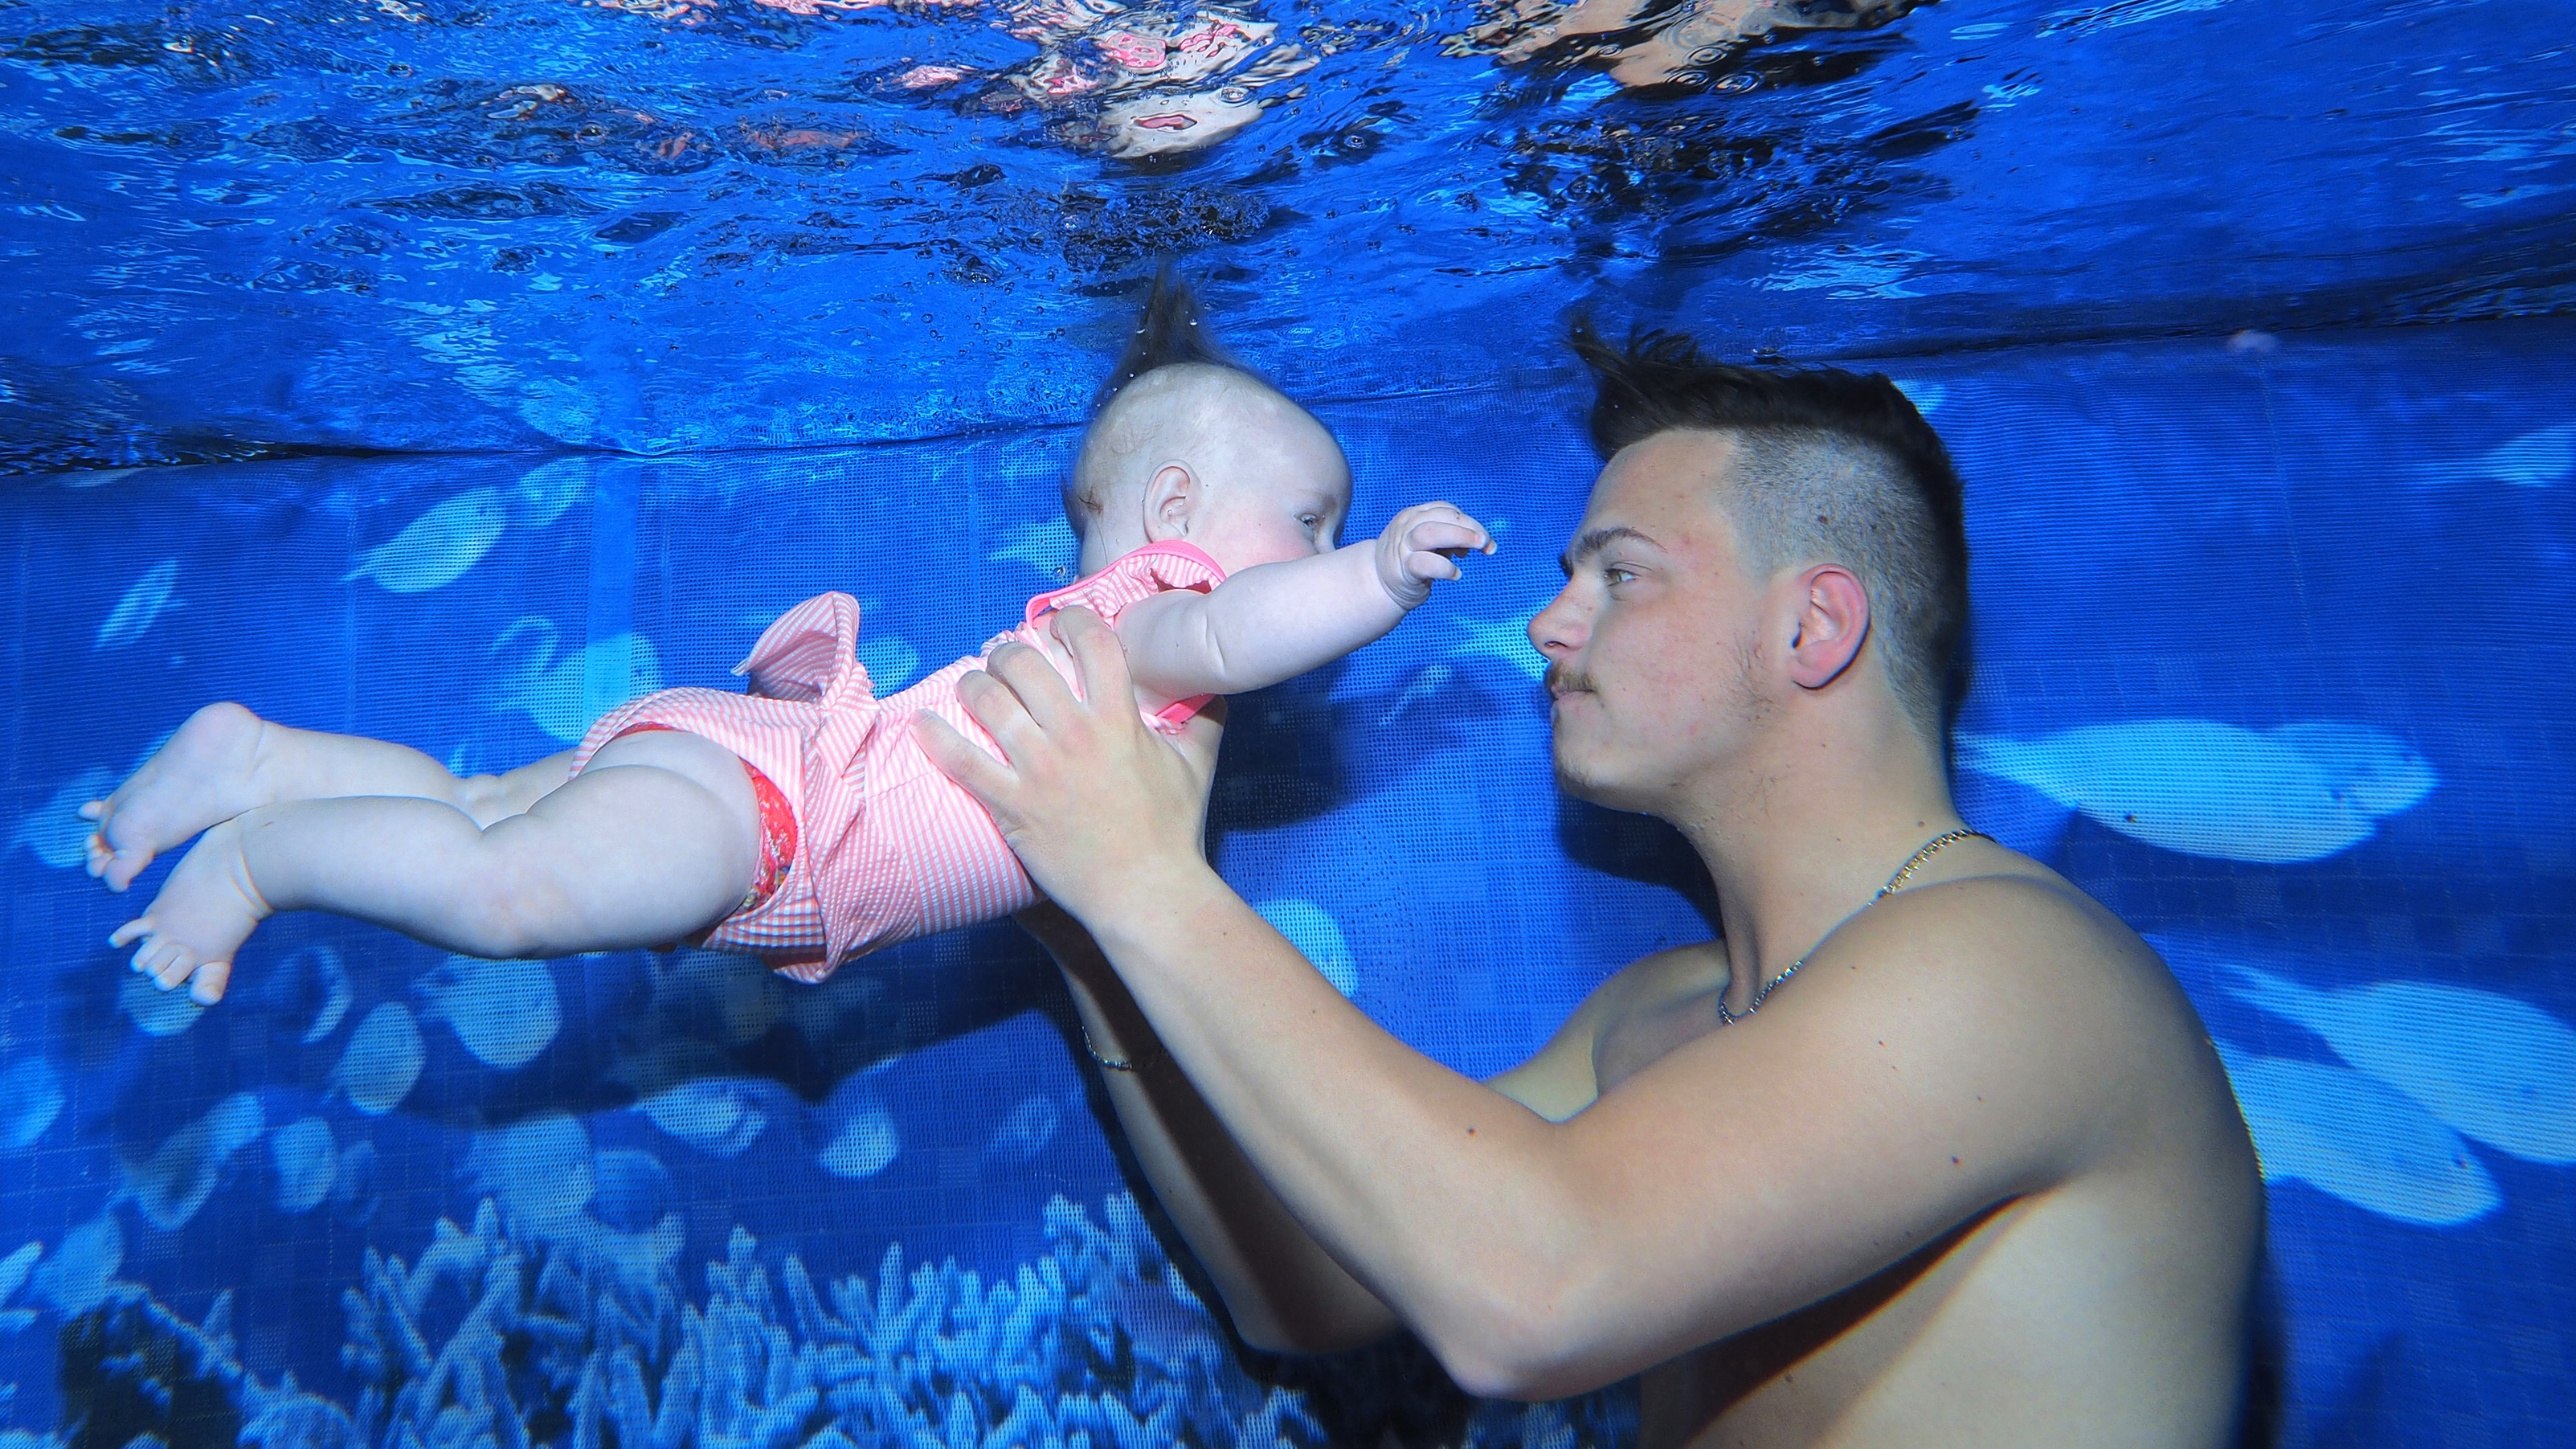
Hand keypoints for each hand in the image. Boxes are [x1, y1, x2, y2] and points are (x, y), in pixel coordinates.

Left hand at [916, 607, 1223, 919]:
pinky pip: (962, 762)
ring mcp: (1038, 770)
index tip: (1060, 624)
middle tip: (1006, 658)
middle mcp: (1074, 736)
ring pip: (987, 702)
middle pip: (1024, 664)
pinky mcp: (1011, 805)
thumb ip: (1203, 719)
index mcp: (1119, 720)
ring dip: (973, 684)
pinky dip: (937, 737)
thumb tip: (1208, 687)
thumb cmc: (1173, 832)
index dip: (1071, 619)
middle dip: (1008, 652)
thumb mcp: (1197, 766)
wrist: (1145, 892)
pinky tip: (924, 723)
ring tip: (973, 685)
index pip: (1091, 642)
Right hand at [1374, 502, 1496, 608]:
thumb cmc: (1410, 561)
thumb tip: (1479, 541)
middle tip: (1487, 543)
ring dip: (1459, 537)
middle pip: (1441, 516)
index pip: (1445, 510)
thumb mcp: (1427, 542)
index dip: (1469, 522)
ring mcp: (1402, 547)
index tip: (1485, 541)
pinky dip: (1445, 568)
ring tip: (1479, 548)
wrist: (1379, 584)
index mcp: (1414, 515)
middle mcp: (1406, 526)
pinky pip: (1425, 563)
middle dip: (1469, 526)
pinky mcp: (1403, 570)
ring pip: (1429, 534)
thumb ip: (1448, 536)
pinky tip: (1456, 574)